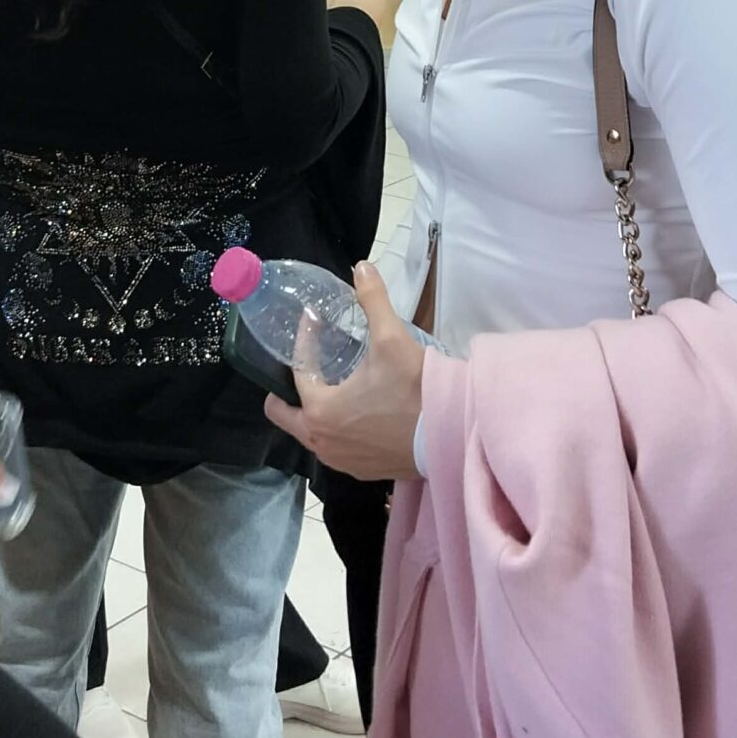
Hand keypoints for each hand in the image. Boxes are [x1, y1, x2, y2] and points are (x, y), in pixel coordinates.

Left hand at [264, 262, 425, 481]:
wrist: (451, 435)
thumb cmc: (414, 389)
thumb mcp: (391, 339)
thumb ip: (373, 300)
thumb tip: (362, 266)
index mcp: (319, 410)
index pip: (297, 372)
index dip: (303, 343)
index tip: (314, 323)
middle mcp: (322, 442)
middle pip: (285, 415)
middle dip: (289, 391)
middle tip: (308, 365)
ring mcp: (341, 461)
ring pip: (311, 434)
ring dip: (314, 412)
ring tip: (333, 387)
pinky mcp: (362, 471)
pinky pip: (336, 449)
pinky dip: (337, 430)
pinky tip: (357, 413)